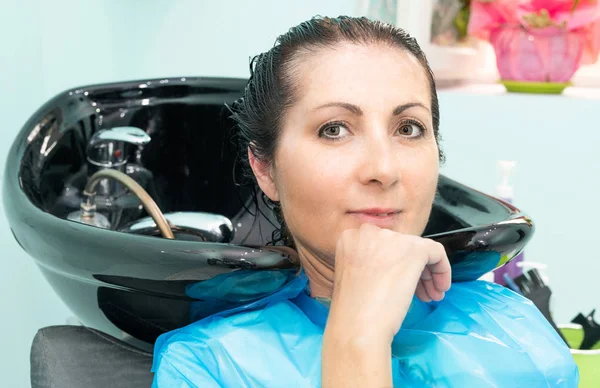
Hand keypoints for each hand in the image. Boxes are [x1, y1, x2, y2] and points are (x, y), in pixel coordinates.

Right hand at [327, 223, 450, 342]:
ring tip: (430, 296)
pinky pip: (436, 252)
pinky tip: (440, 288)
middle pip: (400, 247)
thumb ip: (371, 263)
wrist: (358, 325)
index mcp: (350, 238)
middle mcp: (368, 232)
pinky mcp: (414, 249)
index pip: (383, 246)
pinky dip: (442, 269)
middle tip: (420, 293)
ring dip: (426, 273)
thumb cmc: (353, 311)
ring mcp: (391, 239)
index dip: (394, 265)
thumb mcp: (354, 276)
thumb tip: (396, 266)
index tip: (401, 284)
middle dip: (412, 270)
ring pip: (418, 249)